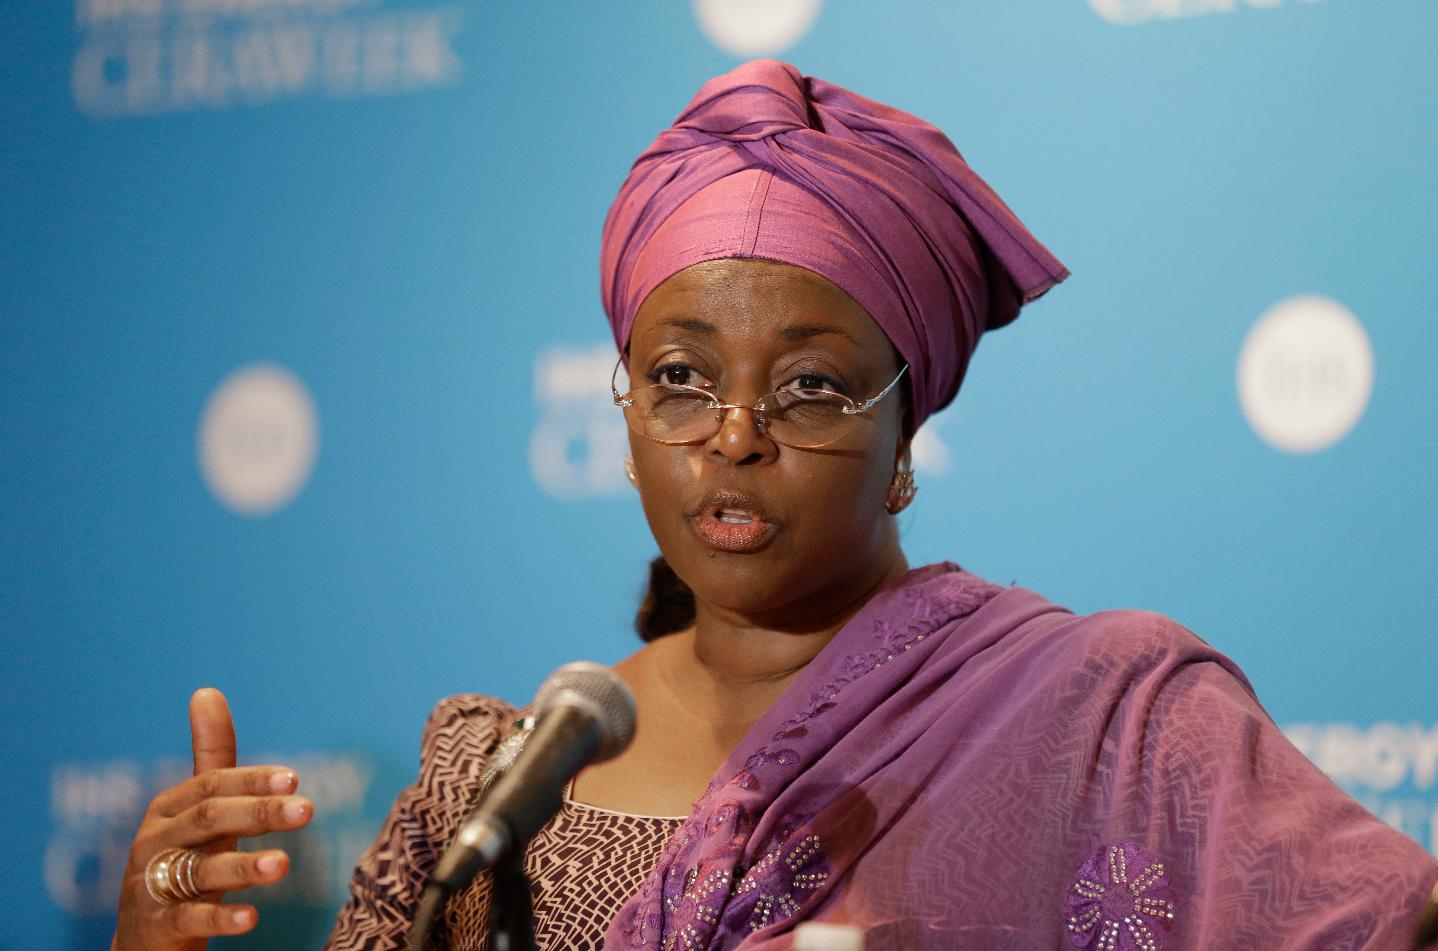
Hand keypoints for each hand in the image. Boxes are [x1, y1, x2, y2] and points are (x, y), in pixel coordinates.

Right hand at [111, 688, 313, 950]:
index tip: (295, 780)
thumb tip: (207, 691)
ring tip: (284, 865)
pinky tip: (251, 918)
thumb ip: (211, 758)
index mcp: (170, 809)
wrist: (145, 940)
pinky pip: (188, 920)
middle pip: (208, 819)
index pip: (213, 785)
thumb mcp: (199, 811)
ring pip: (199, 870)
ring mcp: (153, 886)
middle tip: (307, 810)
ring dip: (242, 865)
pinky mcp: (157, 928)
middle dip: (257, 813)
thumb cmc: (182, 861)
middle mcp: (157, 841)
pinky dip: (220, 918)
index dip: (253, 781)